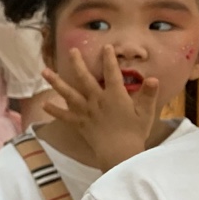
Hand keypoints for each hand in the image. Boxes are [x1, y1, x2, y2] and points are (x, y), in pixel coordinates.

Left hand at [42, 45, 160, 170]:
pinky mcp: (79, 123)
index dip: (109, 59)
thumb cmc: (135, 132)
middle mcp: (97, 100)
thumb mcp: (146, 112)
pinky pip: (64, 116)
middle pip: (85, 78)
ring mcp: (86, 111)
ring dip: (56, 82)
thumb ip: (149, 94)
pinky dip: (54, 110)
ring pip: (68, 93)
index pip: (112, 73)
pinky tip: (44, 104)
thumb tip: (154, 78)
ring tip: (45, 72)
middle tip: (72, 51)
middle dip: (78, 63)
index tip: (105, 47)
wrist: (119, 152)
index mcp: (115, 95)